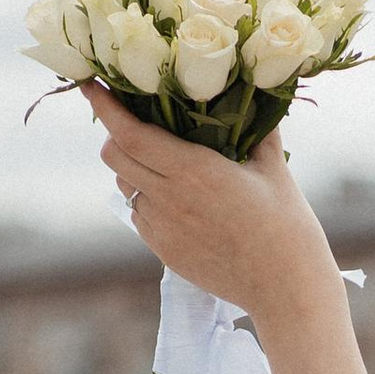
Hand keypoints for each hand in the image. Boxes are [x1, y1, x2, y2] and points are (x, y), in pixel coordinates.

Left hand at [82, 90, 366, 373]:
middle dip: (114, 134)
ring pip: (124, 186)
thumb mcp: (273, 168)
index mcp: (193, 169)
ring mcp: (162, 228)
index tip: (89, 86)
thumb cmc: (286, 225)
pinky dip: (145, 199)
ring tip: (159, 162)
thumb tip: (254, 98)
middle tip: (131, 122)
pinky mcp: (164, 252)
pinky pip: (139, 215)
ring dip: (131, 168)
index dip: (105, 107)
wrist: (284, 288)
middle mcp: (169, 197)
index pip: (130, 133)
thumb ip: (257, 131)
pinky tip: (174, 199)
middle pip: (114, 157)